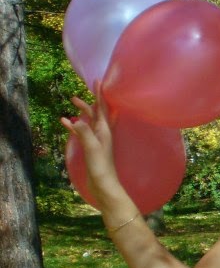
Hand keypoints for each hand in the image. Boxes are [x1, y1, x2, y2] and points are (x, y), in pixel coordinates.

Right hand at [60, 83, 122, 206]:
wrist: (104, 186)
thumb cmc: (101, 168)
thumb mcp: (92, 148)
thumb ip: (85, 133)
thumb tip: (76, 120)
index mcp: (106, 131)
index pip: (103, 108)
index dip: (101, 94)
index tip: (98, 80)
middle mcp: (104, 133)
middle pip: (97, 112)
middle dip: (90, 101)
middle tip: (78, 92)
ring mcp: (98, 140)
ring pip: (90, 120)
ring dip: (82, 111)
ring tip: (72, 102)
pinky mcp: (92, 148)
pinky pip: (83, 132)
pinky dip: (75, 125)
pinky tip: (66, 122)